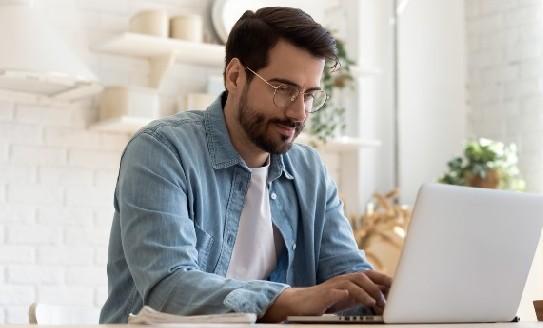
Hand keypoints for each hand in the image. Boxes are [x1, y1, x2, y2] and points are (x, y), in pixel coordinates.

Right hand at [261, 270, 391, 321]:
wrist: (301, 303)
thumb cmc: (325, 301)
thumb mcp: (347, 298)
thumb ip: (363, 295)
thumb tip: (382, 298)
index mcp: (350, 280)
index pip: (371, 276)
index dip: (385, 279)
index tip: (399, 287)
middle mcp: (343, 280)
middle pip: (364, 275)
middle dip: (380, 282)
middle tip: (392, 292)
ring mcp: (334, 286)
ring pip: (353, 282)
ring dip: (367, 292)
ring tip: (375, 302)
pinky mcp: (324, 294)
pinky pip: (337, 292)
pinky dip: (345, 293)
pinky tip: (353, 297)